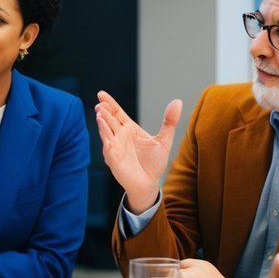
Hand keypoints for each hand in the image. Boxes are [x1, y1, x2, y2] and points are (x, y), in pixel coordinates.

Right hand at [94, 91, 180, 213]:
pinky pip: (107, 144)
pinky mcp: (113, 157)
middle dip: (104, 111)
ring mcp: (115, 146)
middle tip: (101, 103)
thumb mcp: (164, 140)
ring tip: (100, 112)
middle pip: (109, 119)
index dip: (110, 103)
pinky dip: (104, 135)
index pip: (117, 113)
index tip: (101, 94)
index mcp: (129, 129)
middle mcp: (120, 136)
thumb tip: (178, 102)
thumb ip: (169, 121)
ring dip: (102, 121)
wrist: (150, 184)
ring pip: (106, 130)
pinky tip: (102, 127)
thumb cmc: (153, 163)